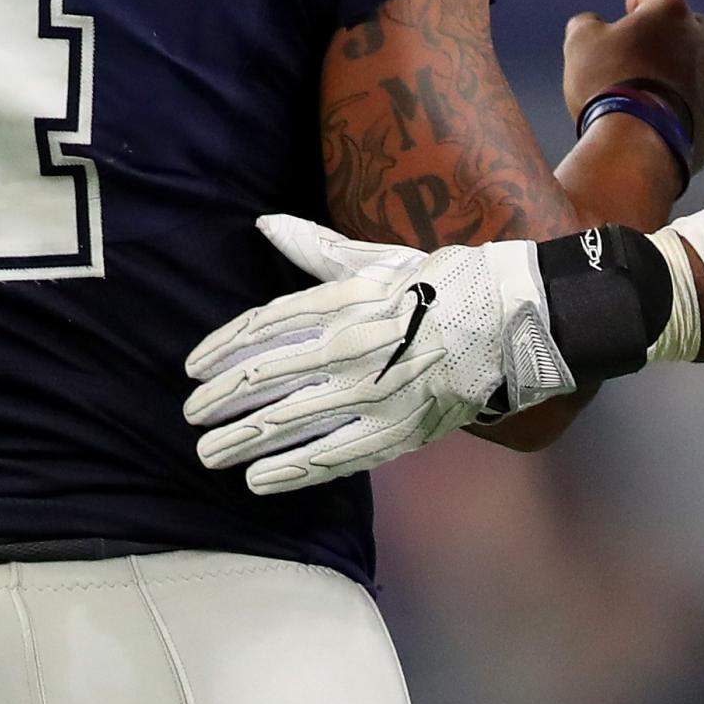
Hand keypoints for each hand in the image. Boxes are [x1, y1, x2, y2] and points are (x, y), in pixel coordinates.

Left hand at [187, 216, 565, 493]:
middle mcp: (350, 349)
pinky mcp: (398, 430)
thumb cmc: (440, 285)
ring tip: (210, 454)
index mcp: (343, 303)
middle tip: (192, 416)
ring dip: (243, 441)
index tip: (192, 368)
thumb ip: (314, 249)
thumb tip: (264, 223)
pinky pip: (334, 456)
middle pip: (263, 380)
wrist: (510, 320)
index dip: (219, 350)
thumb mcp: (375, 260)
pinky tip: (260, 480)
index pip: (261, 329)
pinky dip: (292, 471)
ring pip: (290, 422)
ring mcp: (373, 394)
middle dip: (219, 402)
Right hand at [562, 0, 703, 173]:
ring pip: (696, 65)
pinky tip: (655, 113)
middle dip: (666, 32)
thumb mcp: (581, 43)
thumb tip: (592, 24)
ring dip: (675, 68)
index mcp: (673, 12)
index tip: (630, 8)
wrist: (640, 142)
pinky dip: (679, 101)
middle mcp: (703, 39)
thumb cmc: (609, 83)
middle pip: (687, 26)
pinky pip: (696, 101)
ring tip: (646, 85)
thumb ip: (587, 24)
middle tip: (641, 45)